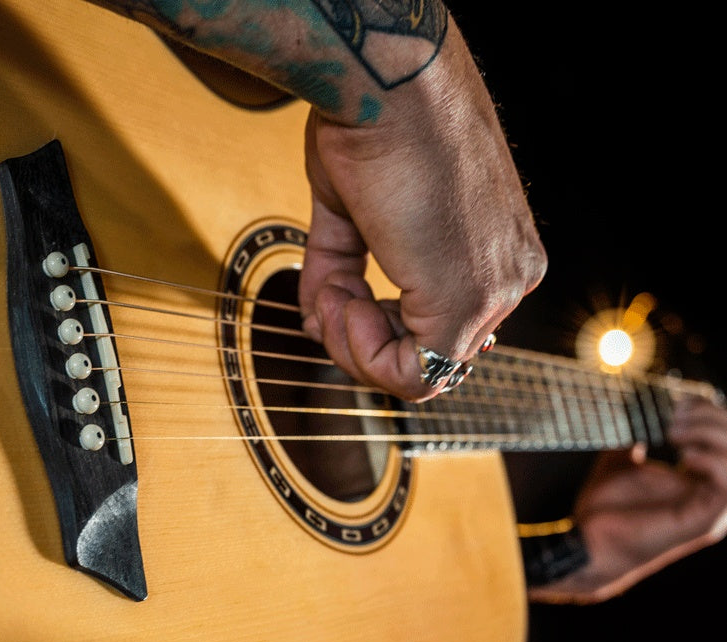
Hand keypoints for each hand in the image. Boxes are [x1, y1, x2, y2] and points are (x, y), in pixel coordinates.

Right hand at [298, 21, 545, 400]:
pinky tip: (344, 302)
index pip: (436, 329)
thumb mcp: (351, 212)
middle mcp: (507, 274)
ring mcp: (495, 289)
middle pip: (428, 356)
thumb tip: (318, 320)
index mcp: (491, 249)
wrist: (386, 84)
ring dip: (354, 345)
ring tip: (332, 294)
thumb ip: (341, 273)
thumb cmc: (373, 125)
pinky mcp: (470, 298)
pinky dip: (360, 350)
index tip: (335, 296)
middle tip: (327, 301)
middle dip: (360, 343)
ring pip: (423, 374)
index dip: (373, 330)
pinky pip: (414, 373)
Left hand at [529, 397, 726, 603]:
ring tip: (673, 434)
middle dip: (711, 420)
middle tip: (675, 417)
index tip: (678, 404)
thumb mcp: (621, 462)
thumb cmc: (603, 509)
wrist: (588, 541)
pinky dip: (711, 462)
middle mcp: (711, 495)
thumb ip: (635, 440)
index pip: (724, 439)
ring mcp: (711, 511)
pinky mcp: (703, 522)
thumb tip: (637, 417)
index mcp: (699, 480)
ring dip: (710, 437)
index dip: (709, 413)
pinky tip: (681, 457)